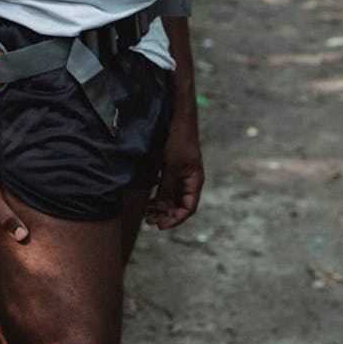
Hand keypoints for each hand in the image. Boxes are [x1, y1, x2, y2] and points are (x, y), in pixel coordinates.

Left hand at [146, 110, 203, 229]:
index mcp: (195, 181)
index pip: (188, 208)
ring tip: (147, 212)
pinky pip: (167, 188)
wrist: (178, 118)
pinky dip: (159, 195)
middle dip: (166, 215)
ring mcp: (181, 174)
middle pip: (180, 205)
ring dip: (161, 207)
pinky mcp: (172, 168)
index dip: (175, 219)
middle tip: (149, 220)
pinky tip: (148, 198)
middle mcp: (190, 180)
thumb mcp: (171, 166)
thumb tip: (163, 209)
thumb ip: (168, 188)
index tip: (160, 226)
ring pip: (172, 197)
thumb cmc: (178, 140)